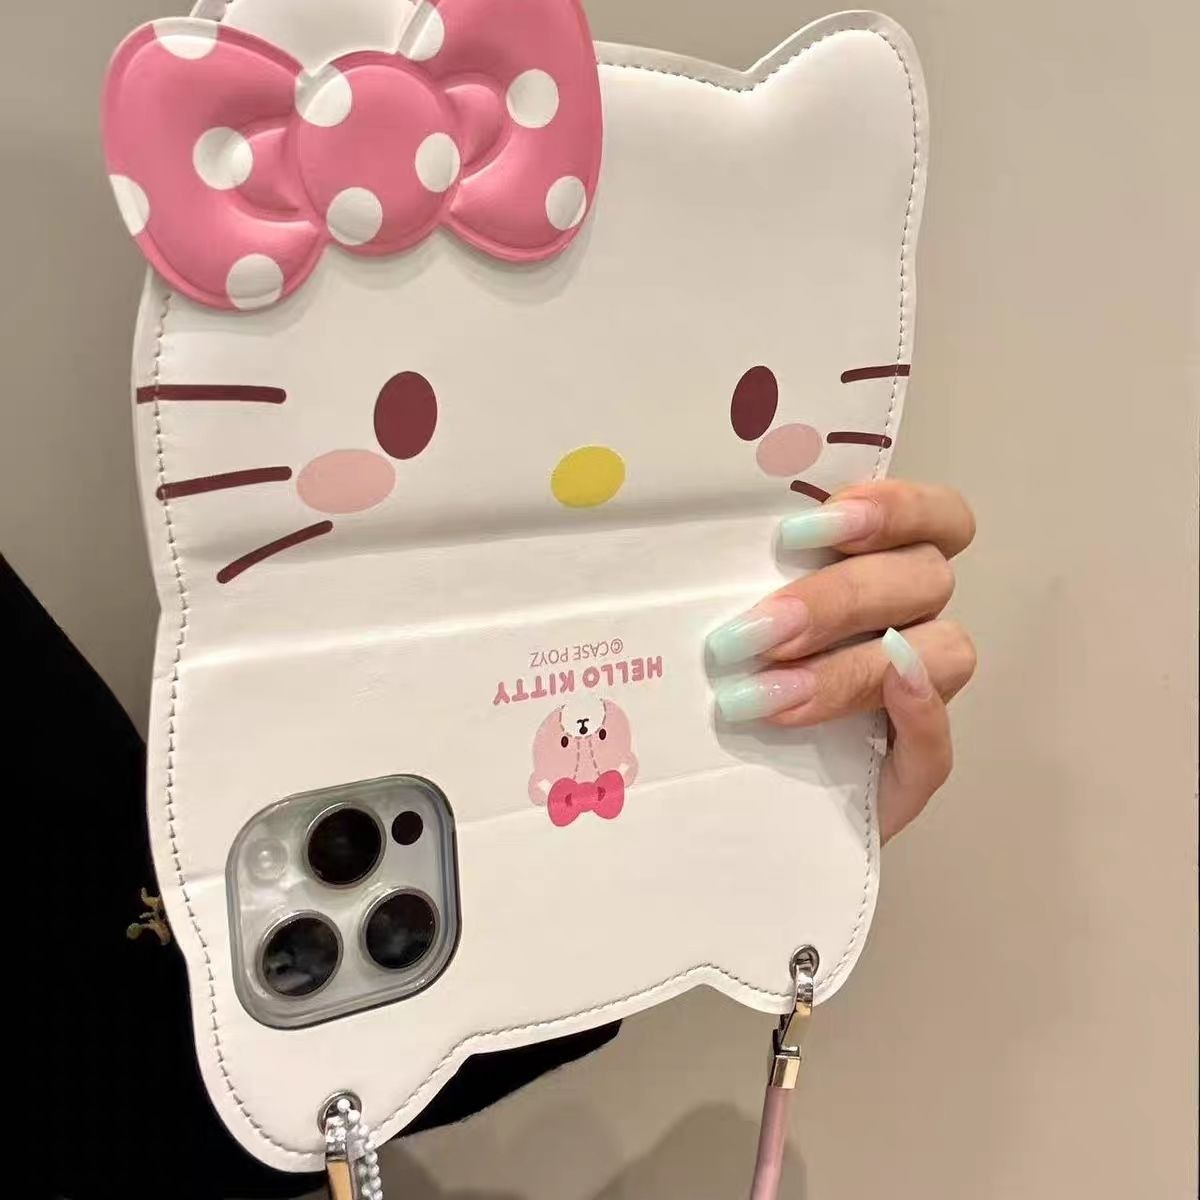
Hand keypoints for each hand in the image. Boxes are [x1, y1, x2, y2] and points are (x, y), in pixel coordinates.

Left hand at [706, 480, 976, 842]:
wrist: (710, 789)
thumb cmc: (718, 670)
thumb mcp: (727, 608)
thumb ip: (742, 567)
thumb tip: (707, 539)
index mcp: (879, 565)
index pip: (935, 516)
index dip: (894, 509)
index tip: (807, 528)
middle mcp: (909, 620)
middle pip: (923, 580)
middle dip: (836, 601)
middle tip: (757, 633)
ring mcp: (918, 695)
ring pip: (943, 651)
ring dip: (852, 668)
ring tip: (766, 697)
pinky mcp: (912, 768)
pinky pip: (940, 742)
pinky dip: (920, 713)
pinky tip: (886, 698)